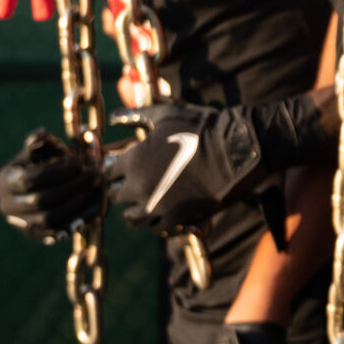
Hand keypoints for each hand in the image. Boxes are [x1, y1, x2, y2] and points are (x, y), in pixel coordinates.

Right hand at [0, 128, 103, 243]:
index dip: (58, 170)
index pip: (33, 179)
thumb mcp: (35, 151)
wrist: (32, 189)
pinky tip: (98, 206)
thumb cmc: (37, 163)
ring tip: (97, 188)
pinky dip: (80, 220)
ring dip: (78, 204)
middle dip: (72, 186)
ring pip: (51, 220)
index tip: (79, 160)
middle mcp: (8, 206)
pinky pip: (60, 232)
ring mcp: (22, 224)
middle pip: (42, 200)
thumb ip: (39, 143)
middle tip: (93, 173)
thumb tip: (42, 134)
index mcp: (6, 182)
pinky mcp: (37, 235)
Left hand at [106, 102, 265, 232]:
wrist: (236, 151)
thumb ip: (136, 115)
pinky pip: (157, 228)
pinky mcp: (176, 219)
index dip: (116, 168)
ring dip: (137, 210)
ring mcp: (157, 206)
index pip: (108, 173)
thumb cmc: (201, 128)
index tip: (126, 165)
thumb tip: (115, 116)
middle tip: (138, 182)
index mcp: (133, 161)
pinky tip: (166, 211)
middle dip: (124, 189)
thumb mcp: (167, 114)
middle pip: (116, 196)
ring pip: (132, 218)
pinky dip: (159, 222)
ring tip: (148, 201)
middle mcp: (138, 186)